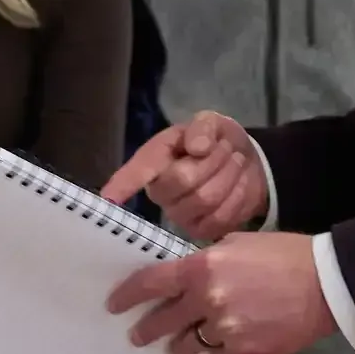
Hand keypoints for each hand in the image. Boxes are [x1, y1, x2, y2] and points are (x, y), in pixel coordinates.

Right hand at [102, 112, 266, 241]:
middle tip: (225, 147)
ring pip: (206, 198)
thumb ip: (202, 128)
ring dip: (228, 174)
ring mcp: (180, 215)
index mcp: (155, 161)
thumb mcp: (210, 122)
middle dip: (212, 160)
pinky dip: (237, 194)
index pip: (136, 173)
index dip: (122, 185)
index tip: (108, 198)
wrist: (246, 162)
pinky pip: (221, 216)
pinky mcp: (201, 231)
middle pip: (183, 181)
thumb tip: (196, 148)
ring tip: (233, 160)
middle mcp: (160, 192)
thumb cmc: (217, 141)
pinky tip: (239, 183)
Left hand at [106, 230, 334, 353]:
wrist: (326, 285)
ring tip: (176, 347)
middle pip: (163, 321)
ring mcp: (225, 330)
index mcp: (202, 267)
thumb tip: (188, 274)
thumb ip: (207, 259)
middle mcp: (207, 300)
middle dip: (146, 330)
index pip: (152, 283)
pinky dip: (214, 349)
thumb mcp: (238, 243)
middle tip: (137, 336)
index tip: (115, 304)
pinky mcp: (243, 351)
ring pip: (188, 344)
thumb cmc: (283, 254)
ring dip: (179, 345)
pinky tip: (217, 344)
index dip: (128, 295)